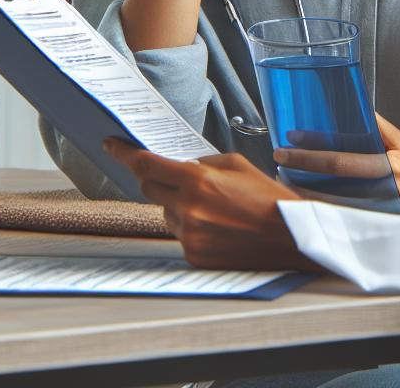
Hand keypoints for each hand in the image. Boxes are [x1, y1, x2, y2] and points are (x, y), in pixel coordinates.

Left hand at [103, 139, 320, 271]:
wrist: (289, 236)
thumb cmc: (267, 197)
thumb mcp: (237, 164)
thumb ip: (203, 162)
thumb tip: (181, 165)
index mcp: (198, 180)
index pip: (148, 165)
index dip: (125, 154)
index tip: (111, 144)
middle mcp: (188, 208)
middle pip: (150, 189)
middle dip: (157, 179)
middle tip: (176, 177)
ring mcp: (189, 235)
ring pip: (166, 213)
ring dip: (179, 205)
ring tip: (214, 207)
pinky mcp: (194, 255)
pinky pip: (180, 234)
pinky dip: (192, 226)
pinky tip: (218, 225)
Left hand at [272, 112, 399, 213]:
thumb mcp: (399, 145)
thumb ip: (380, 126)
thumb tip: (358, 106)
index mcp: (391, 165)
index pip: (346, 155)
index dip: (316, 145)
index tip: (293, 137)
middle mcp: (385, 190)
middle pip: (334, 176)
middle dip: (302, 163)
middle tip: (280, 155)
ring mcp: (374, 213)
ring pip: (328, 200)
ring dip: (300, 187)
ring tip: (282, 176)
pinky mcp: (365, 228)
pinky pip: (332, 217)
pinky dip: (311, 206)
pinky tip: (295, 196)